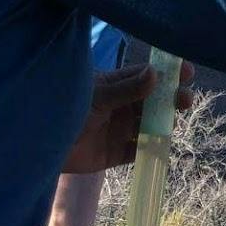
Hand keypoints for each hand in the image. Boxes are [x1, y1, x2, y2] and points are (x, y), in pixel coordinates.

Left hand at [62, 61, 195, 173]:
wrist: (38, 146)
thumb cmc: (65, 110)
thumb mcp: (97, 96)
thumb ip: (126, 89)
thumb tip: (156, 74)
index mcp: (115, 85)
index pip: (146, 75)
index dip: (167, 74)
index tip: (187, 72)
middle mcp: (120, 105)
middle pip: (153, 101)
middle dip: (171, 99)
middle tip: (185, 99)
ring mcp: (119, 129)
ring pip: (150, 124)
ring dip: (164, 123)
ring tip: (173, 122)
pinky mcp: (115, 152)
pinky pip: (139, 150)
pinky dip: (151, 149)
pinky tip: (161, 146)